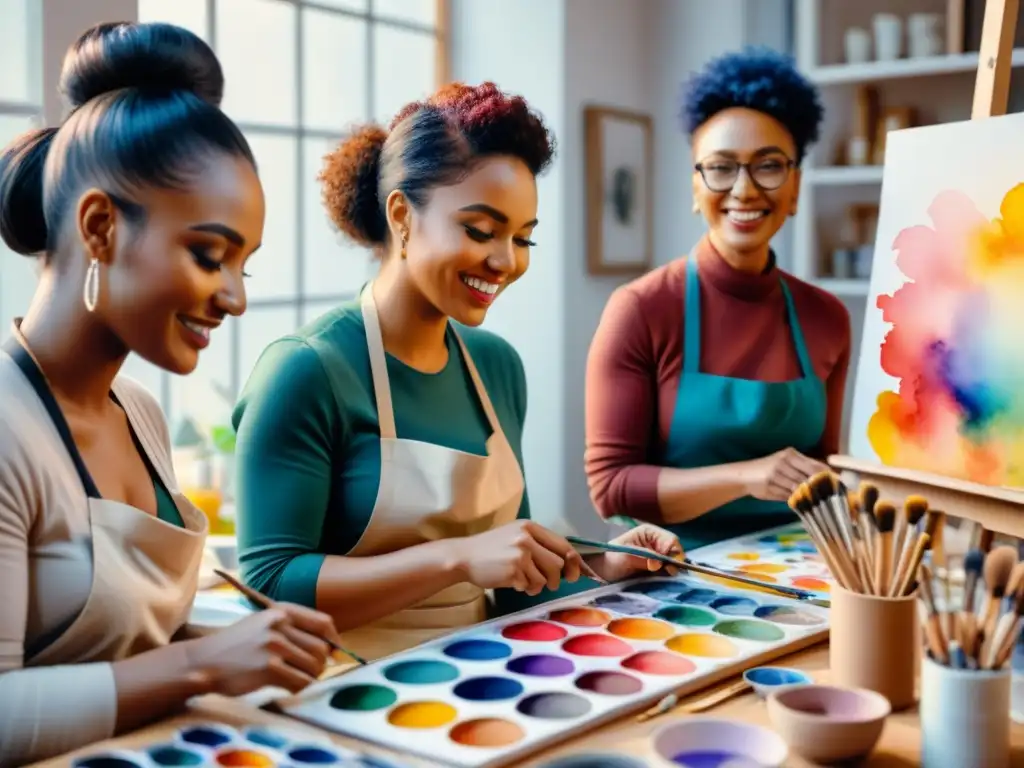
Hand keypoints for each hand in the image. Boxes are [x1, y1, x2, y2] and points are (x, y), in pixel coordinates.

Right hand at [183, 603, 341, 695]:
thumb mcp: (265, 624)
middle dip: (320, 664)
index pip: (323, 623)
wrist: (204, 660)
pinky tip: (286, 686)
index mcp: (281, 610)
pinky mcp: (268, 668)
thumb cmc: (238, 645)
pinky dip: (298, 688)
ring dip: (309, 677)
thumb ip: (294, 629)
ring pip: (313, 666)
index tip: (334, 654)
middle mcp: (280, 624)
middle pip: (321, 648)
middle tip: (308, 672)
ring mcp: (274, 645)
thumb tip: (332, 648)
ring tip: (294, 679)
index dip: (334, 641)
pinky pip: (300, 681)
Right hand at [449, 520, 585, 595]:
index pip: (563, 544)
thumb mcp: (515, 536)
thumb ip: (538, 544)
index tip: (577, 574)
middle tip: (546, 583)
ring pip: (546, 578)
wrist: (463, 556)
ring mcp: (519, 553)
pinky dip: (524, 588)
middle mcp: (526, 538)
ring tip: (524, 581)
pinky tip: (512, 582)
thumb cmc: (491, 549)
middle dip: (556, 578)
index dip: (574, 561)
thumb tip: (569, 562)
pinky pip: (530, 586)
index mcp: (530, 527)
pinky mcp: (512, 570)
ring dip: (538, 585)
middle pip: (559, 564)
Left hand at [591, 524, 684, 582]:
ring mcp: (658, 557)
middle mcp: (657, 543)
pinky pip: (668, 574)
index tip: (666, 564)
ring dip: (671, 572)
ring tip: (661, 579)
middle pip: (676, 553)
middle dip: (673, 563)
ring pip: (674, 565)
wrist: (602, 572)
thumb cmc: (611, 558)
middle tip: (667, 574)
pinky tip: (661, 583)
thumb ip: (643, 557)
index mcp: (650, 533)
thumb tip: (658, 563)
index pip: (671, 540)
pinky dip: (667, 579)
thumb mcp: (625, 556)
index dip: (672, 552)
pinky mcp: (658, 571)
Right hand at [742, 448, 828, 501]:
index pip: (814, 465)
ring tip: (814, 501)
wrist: (744, 475)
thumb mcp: (785, 463)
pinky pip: (788, 495)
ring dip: (807, 495)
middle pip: (809, 477)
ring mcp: (776, 474)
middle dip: (819, 487)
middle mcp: (784, 462)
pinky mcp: (770, 486)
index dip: (827, 476)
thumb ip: (803, 468)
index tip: (837, 484)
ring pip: (799, 488)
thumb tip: (826, 478)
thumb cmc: (768, 468)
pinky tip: (798, 502)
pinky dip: (794, 500)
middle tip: (828, 495)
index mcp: (790, 454)